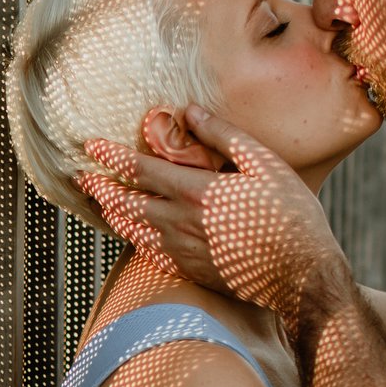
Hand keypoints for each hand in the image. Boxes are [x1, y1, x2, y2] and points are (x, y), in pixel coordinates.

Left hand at [70, 105, 347, 319]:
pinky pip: (152, 254)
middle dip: (102, 188)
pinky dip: (137, 241)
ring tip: (103, 204)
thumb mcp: (263, 164)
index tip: (91, 147)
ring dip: (115, 215)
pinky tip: (134, 236)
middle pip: (127, 203)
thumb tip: (191, 111)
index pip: (140, 169)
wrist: (301, 276)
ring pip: (134, 230)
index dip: (112, 156)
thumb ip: (224, 135)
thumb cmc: (290, 215)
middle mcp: (180, 222)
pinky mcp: (191, 270)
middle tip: (83, 178)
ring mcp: (182, 251)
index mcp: (195, 191)